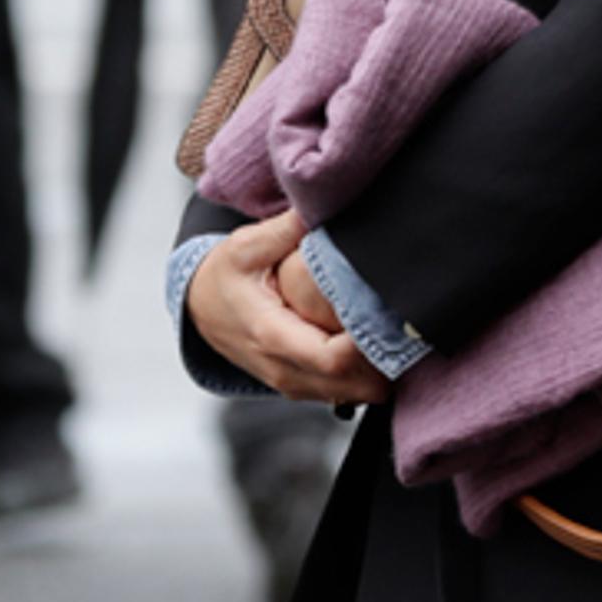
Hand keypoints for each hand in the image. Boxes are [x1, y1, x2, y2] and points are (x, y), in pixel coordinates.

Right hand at [190, 209, 387, 407]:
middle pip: (354, 386)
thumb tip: (319, 206)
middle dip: (385, 360)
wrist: (196, 308)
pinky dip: (363, 374)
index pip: (333, 359)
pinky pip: (343, 393)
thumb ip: (285, 229)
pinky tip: (369, 340)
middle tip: (405, 321)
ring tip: (390, 328)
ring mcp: (291, 384)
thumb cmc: (223, 276)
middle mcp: (283, 369)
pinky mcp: (298, 387)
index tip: (392, 315)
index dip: (370, 345)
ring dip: (377, 369)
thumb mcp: (245, 246)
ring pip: (354, 395)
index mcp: (271, 335)